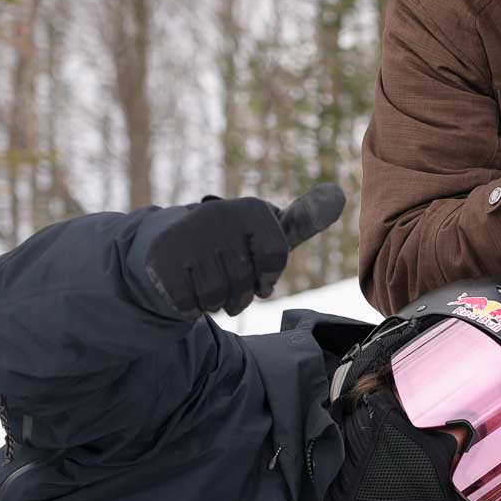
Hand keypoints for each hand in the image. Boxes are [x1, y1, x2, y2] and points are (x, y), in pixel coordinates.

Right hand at [144, 182, 345, 316]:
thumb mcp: (268, 233)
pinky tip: (188, 289)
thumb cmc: (229, 246)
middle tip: (228, 281)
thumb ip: (303, 221)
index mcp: (251, 209)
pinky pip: (190, 303)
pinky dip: (191, 307)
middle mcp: (219, 215)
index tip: (258, 272)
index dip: (267, 276)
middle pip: (246, 281)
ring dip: (216, 302)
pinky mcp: (161, 260)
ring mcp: (187, 237)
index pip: (275, 257)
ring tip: (209, 285)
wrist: (166, 247)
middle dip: (240, 293)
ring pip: (218, 296)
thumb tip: (339, 194)